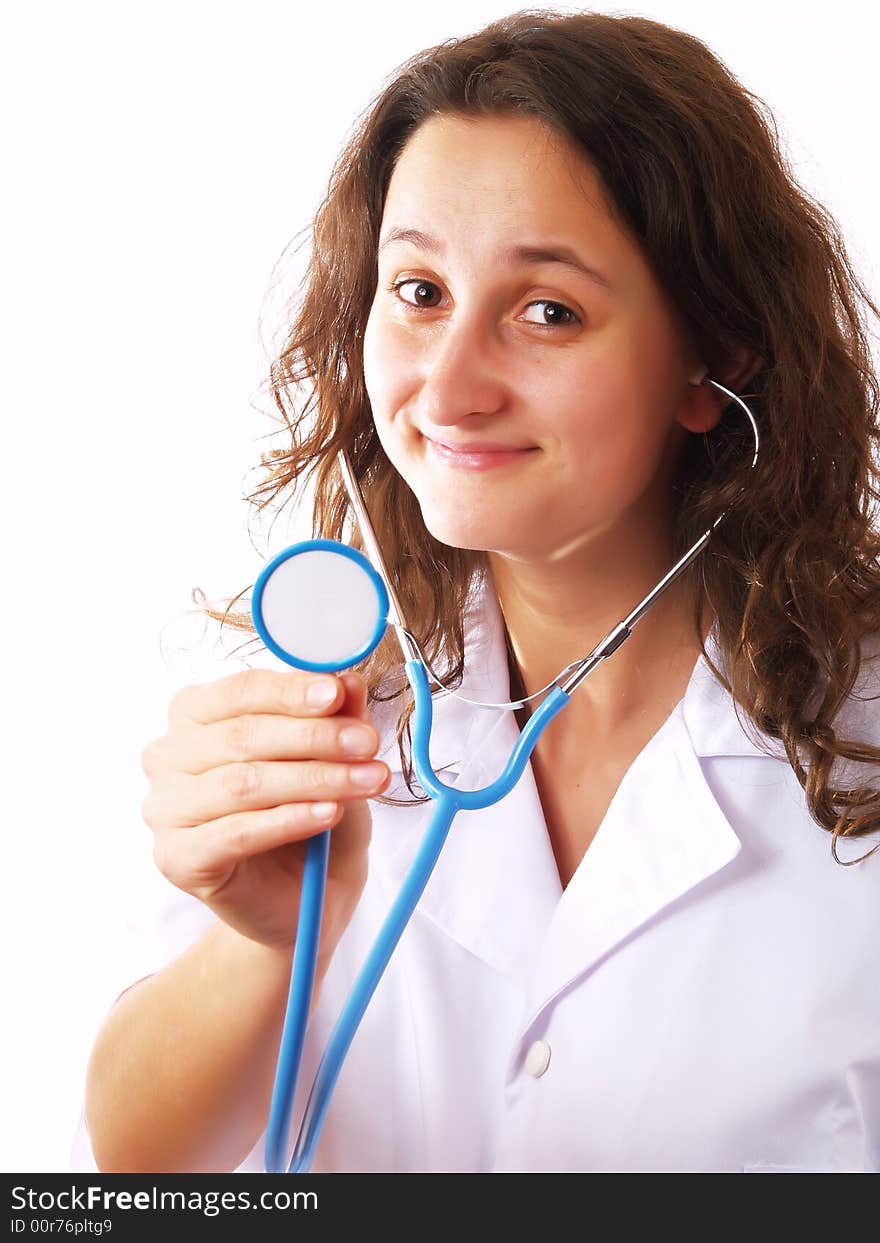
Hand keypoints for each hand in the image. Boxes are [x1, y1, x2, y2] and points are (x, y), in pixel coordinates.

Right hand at [141, 668, 389, 955]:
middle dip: (315, 737)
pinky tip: (329, 814)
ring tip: (366, 781)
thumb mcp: (335, 758)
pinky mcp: (177, 858)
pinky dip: (288, 820)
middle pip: (242, 736)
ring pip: (243, 783)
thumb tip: (349, 681)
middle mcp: (169, 756)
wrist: (305, 898)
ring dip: (314, 779)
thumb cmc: (311, 815)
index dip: (291, 691)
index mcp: (195, 714)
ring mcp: (166, 809)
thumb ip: (336, 717)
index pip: (241, 691)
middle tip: (368, 742)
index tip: (339, 693)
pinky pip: (235, 832)